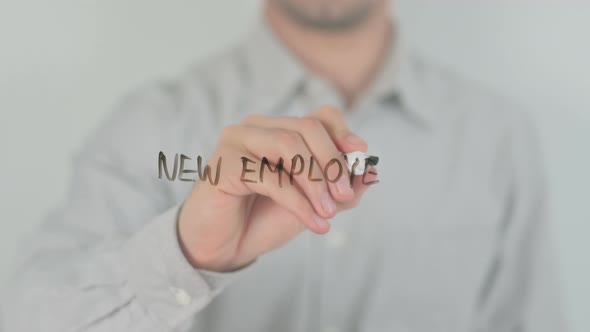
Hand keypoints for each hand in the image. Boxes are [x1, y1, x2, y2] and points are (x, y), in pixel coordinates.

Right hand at [178, 105, 376, 271]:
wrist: (223, 247)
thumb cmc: (263, 219)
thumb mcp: (312, 203)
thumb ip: (340, 189)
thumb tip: (370, 172)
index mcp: (278, 130)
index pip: (318, 116)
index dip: (342, 132)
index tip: (361, 153)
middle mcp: (256, 128)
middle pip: (306, 128)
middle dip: (332, 162)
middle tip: (344, 195)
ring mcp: (237, 141)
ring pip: (288, 144)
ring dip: (315, 181)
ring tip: (328, 212)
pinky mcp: (224, 164)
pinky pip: (270, 176)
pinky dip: (298, 202)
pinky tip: (314, 223)